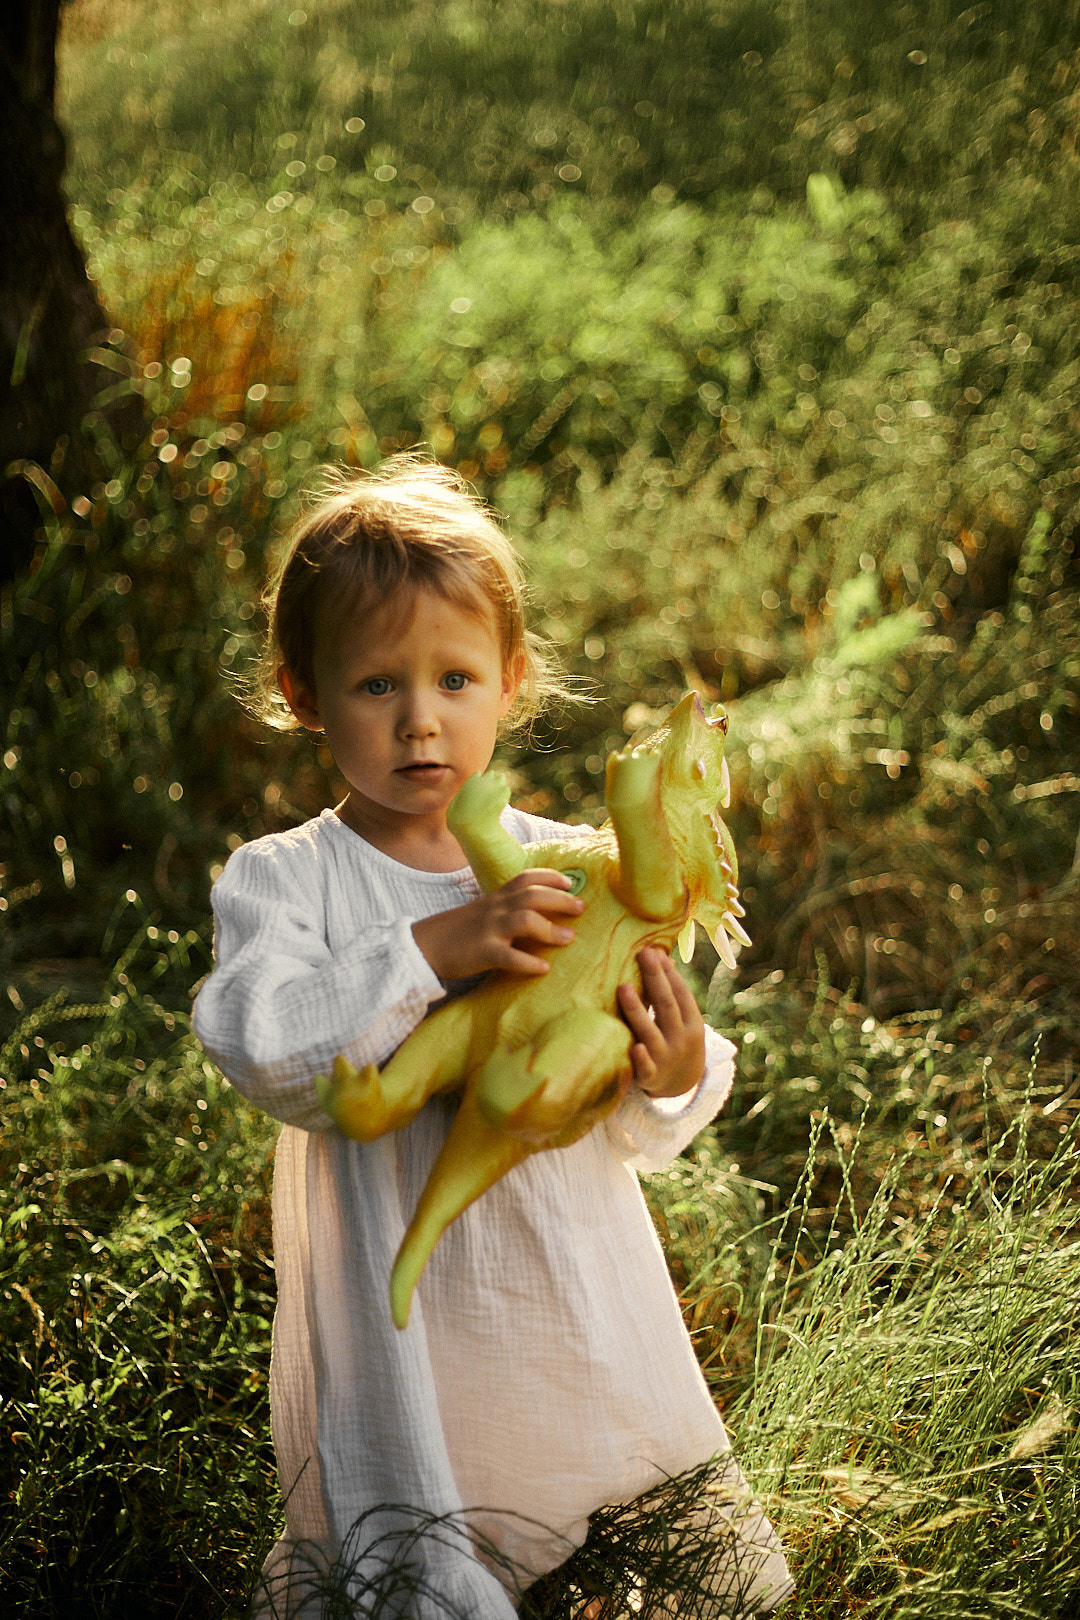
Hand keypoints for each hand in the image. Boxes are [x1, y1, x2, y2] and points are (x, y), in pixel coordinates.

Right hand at [412, 869, 583, 980]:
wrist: (422, 946)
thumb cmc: (457, 932)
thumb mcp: (482, 913)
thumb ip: (506, 910)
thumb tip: (537, 916)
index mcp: (495, 899)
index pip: (525, 878)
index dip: (550, 877)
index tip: (569, 883)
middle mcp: (494, 909)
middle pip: (532, 895)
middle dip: (560, 899)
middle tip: (581, 908)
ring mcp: (488, 930)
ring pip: (524, 920)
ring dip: (550, 928)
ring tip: (569, 939)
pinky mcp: (481, 953)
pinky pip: (508, 957)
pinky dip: (528, 963)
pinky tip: (543, 969)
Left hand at [616, 947, 705, 1098]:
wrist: (681, 1085)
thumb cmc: (676, 1040)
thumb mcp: (683, 1020)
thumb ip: (672, 992)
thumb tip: (659, 954)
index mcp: (692, 1023)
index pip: (681, 994)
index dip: (668, 973)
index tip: (653, 951)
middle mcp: (681, 1038)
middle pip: (666, 1005)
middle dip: (655, 978)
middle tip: (643, 954)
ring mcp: (666, 1057)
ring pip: (650, 1032)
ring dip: (637, 1010)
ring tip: (622, 987)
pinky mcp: (651, 1077)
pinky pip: (646, 1068)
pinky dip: (641, 1059)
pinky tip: (634, 1047)